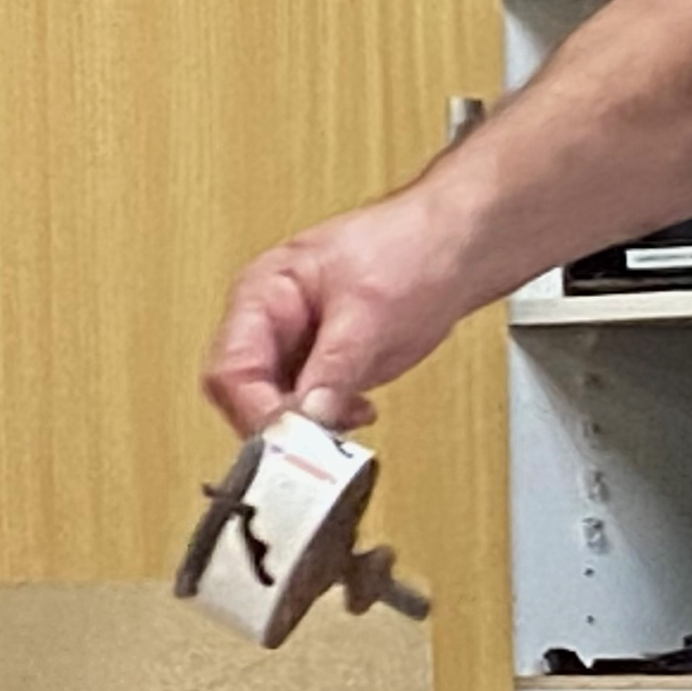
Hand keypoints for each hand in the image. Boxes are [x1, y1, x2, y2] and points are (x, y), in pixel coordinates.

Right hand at [200, 191, 460, 436]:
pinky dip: (330, 421)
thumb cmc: (412, 246)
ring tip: (348, 422)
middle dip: (282, 424)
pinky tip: (360, 412)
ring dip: (308, 428)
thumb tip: (306, 420)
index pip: (231, 369)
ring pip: (277, 410)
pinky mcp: (326, 365)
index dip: (256, 412)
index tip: (292, 441)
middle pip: (246, 397)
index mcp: (262, 293)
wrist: (460, 244)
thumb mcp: (370, 311)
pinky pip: (309, 409)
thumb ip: (335, 368)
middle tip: (320, 446)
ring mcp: (298, 345)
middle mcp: (271, 323)